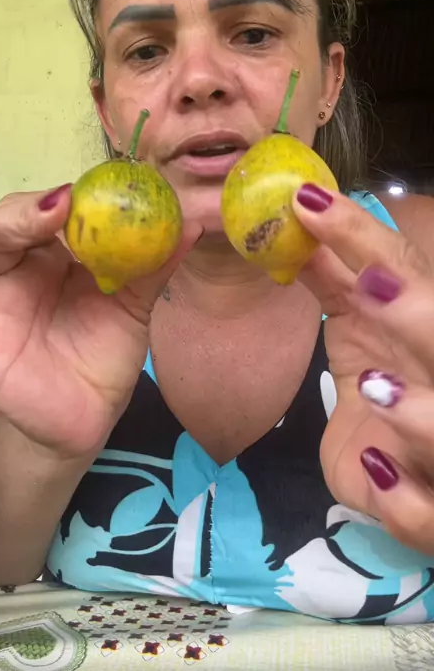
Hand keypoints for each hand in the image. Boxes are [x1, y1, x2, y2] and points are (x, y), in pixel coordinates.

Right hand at [0, 188, 200, 458]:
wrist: (87, 417)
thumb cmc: (103, 356)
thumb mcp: (131, 310)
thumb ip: (152, 269)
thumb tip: (191, 225)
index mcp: (50, 256)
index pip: (42, 214)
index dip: (53, 202)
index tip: (74, 196)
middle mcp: (12, 270)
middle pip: (0, 227)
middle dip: (19, 213)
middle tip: (51, 210)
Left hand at [293, 184, 433, 554]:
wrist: (408, 484)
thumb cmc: (387, 400)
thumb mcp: (360, 336)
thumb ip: (337, 288)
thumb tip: (298, 221)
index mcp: (417, 333)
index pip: (400, 274)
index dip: (361, 238)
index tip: (307, 203)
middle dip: (417, 316)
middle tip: (371, 287)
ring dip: (422, 412)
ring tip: (374, 388)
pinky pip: (431, 516)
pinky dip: (408, 504)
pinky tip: (375, 474)